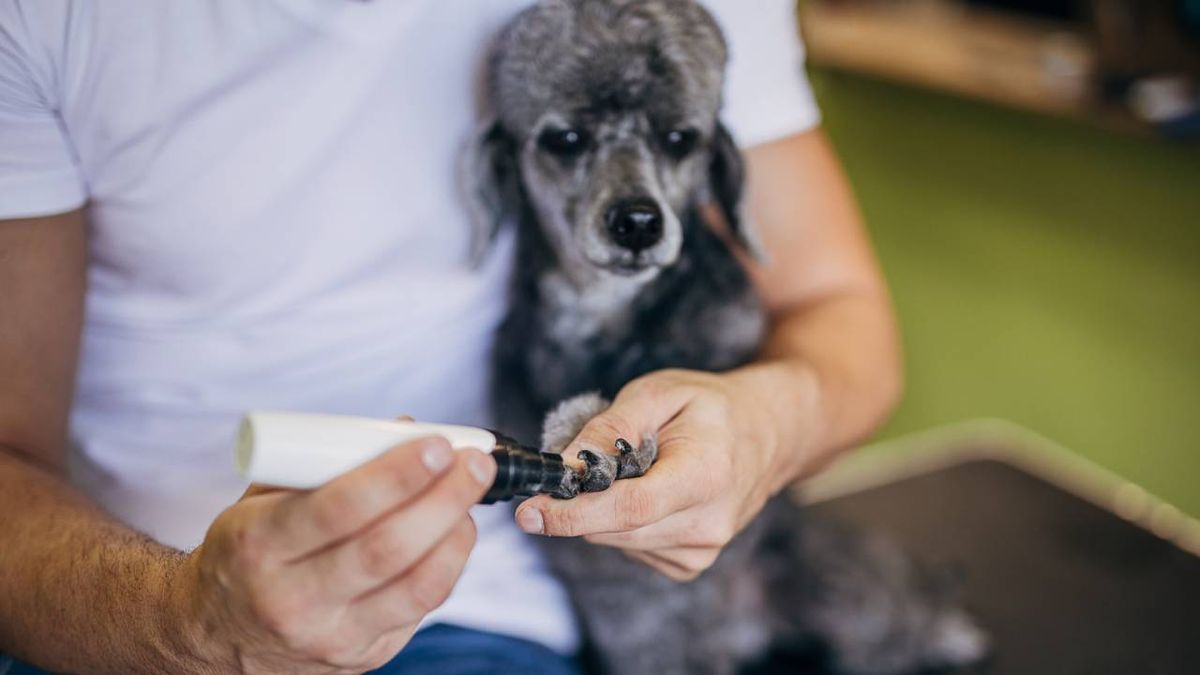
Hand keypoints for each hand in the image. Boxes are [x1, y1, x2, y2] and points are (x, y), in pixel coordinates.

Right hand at [174, 437, 495, 672]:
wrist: (216, 632)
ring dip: (457, 530)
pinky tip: (457, 529)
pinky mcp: (363, 658)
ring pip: (415, 585)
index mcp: (258, 545)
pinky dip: (449, 562)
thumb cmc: (249, 548)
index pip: (339, 509)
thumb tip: (407, 427)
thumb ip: (327, 461)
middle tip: (474, 463)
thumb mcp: (262, 499)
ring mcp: (329, 637)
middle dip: (443, 498)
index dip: (397, 475)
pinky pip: (420, 608)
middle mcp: (291, 599)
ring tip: (472, 490)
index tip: (437, 444)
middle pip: (387, 548)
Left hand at [515, 366, 814, 580]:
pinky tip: (646, 491)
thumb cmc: (709, 408)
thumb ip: (610, 427)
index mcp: (705, 475)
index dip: (573, 513)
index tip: (530, 512)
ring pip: (614, 541)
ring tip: (631, 470)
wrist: (767, 434)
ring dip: (601, 510)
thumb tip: (564, 464)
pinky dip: (620, 523)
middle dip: (577, 504)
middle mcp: (707, 523)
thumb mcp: (658, 393)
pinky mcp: (690, 563)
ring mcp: (702, 549)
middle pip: (614, 528)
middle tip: (572, 468)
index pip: (629, 509)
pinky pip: (629, 548)